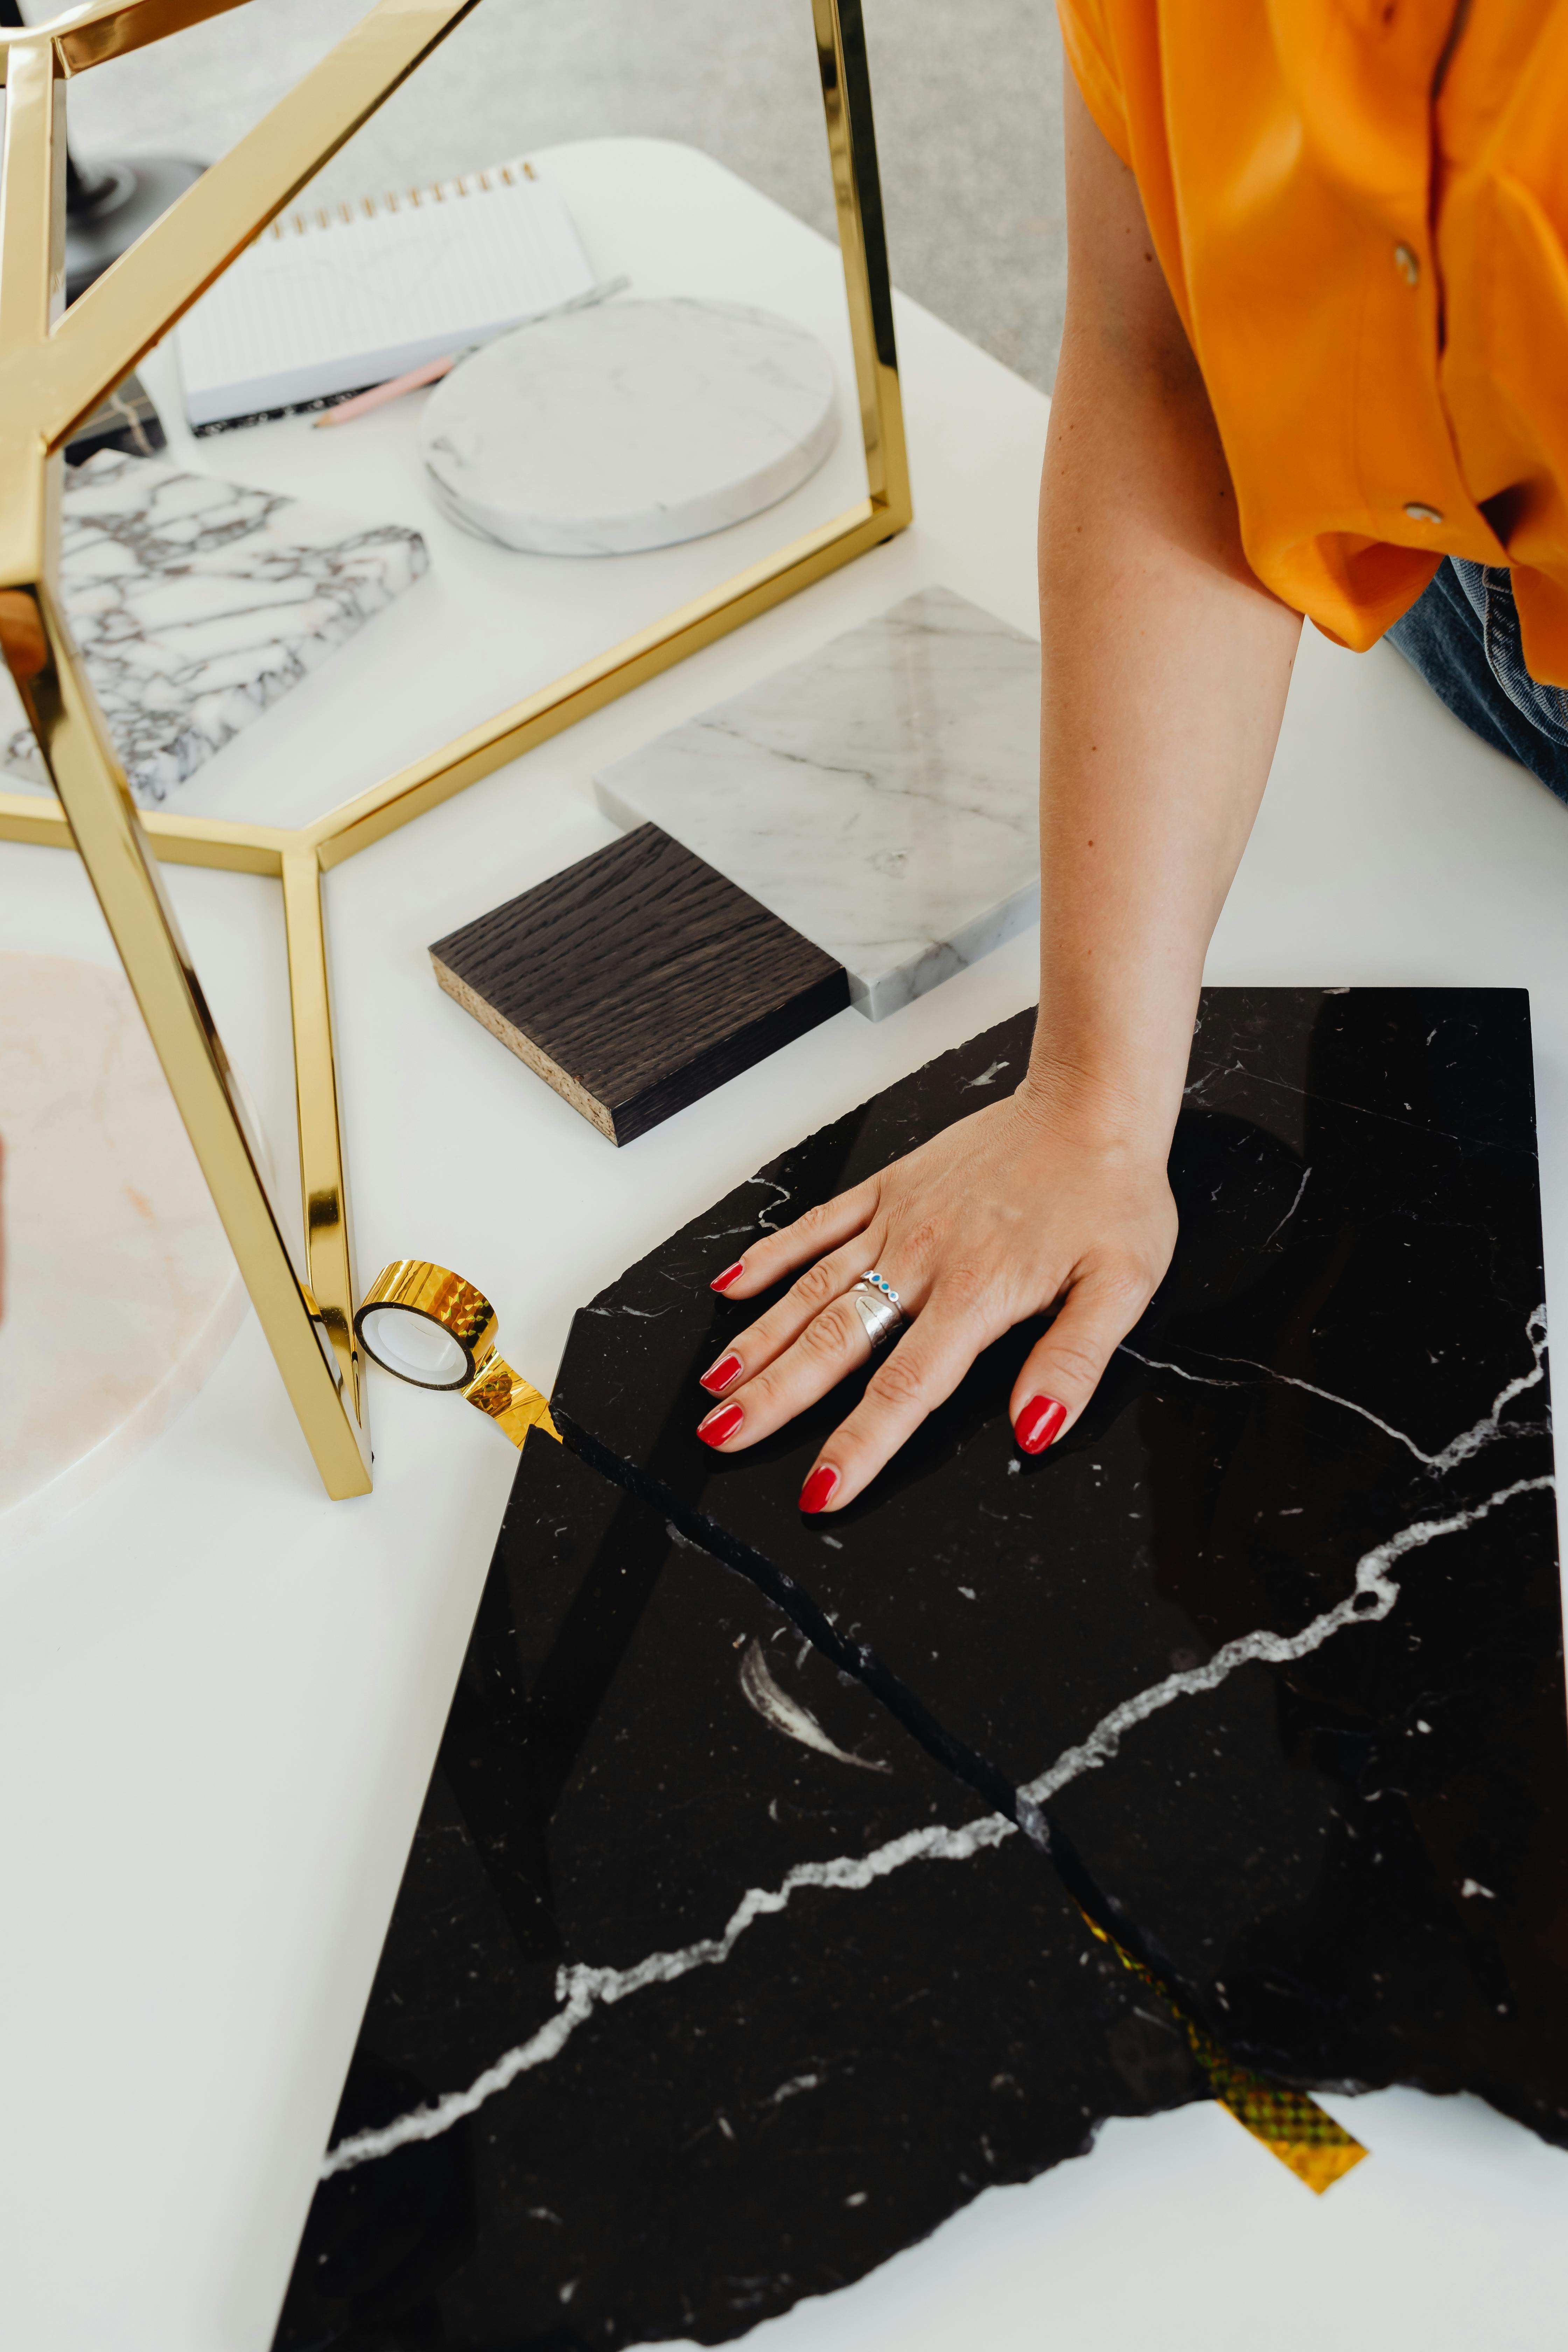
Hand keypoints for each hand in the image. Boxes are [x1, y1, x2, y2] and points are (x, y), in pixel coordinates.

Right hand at [694, 1081, 1178, 1511]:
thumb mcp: (1121, 1286)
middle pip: (835, 1341)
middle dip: (774, 1398)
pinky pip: (820, 1223)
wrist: (1093, 1103)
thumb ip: (1073, 1360)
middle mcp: (925, 1259)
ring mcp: (900, 1221)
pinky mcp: (892, 1186)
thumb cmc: (1111, 1193)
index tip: (822, 1489)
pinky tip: (731, 1286)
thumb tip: (1036, 1426)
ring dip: (760, 1339)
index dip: (860, 1444)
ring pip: (813, 1289)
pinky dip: (772, 1255)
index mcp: (978, 1293)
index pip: (905, 1387)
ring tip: (716, 1384)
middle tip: (721, 1437)